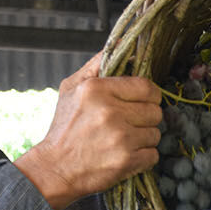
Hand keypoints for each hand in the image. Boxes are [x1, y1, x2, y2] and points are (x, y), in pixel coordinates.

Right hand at [15, 53, 161, 209]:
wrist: (54, 168)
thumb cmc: (64, 128)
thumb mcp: (71, 88)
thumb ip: (97, 64)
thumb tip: (122, 40)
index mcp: (97, 89)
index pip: (146, 87)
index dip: (149, 95)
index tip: (142, 102)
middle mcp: (110, 112)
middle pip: (155, 111)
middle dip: (145, 118)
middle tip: (129, 123)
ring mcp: (120, 138)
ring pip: (156, 133)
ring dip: (144, 138)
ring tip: (124, 140)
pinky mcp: (126, 161)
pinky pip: (153, 155)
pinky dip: (143, 157)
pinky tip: (125, 155)